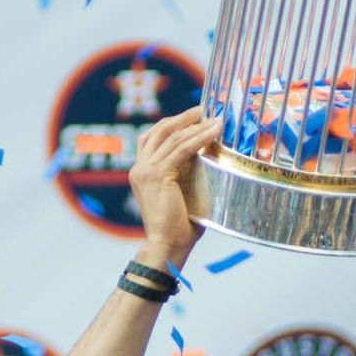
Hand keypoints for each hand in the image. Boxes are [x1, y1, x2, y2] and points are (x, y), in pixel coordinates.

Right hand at [128, 109, 221, 259]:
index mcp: (141, 173)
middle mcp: (139, 168)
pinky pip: (182, 149)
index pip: (153, 138)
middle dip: (183, 118)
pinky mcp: (157, 175)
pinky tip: (214, 132)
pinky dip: (199, 138)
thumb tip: (210, 163)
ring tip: (216, 119)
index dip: (173, 124)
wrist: (167, 246)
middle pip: (160, 131)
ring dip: (196, 126)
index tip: (193, 117)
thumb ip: (188, 177)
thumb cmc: (179, 229)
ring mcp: (145, 170)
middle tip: (203, 109)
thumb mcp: (182, 195)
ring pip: (173, 137)